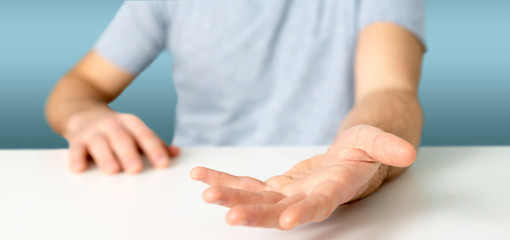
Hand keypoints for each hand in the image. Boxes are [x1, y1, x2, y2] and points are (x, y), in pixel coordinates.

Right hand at [64, 108, 179, 173]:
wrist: (81, 110)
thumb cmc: (115, 129)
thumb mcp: (135, 131)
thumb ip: (154, 143)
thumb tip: (176, 153)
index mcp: (131, 123)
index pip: (145, 136)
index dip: (155, 149)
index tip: (163, 164)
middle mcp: (112, 125)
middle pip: (122, 139)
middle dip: (129, 154)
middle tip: (136, 169)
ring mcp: (93, 131)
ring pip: (99, 144)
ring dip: (106, 157)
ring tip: (112, 170)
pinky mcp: (76, 139)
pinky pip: (75, 149)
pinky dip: (76, 159)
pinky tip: (79, 169)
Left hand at [190, 125, 415, 229]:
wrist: (353, 156)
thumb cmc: (368, 148)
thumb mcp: (380, 138)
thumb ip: (389, 146)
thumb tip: (407, 151)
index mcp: (337, 187)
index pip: (322, 203)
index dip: (307, 211)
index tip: (288, 220)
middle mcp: (310, 197)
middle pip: (281, 210)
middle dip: (256, 212)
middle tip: (229, 213)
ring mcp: (291, 193)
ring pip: (258, 199)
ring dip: (232, 196)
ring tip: (206, 191)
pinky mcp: (278, 186)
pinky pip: (248, 184)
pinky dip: (226, 179)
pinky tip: (202, 177)